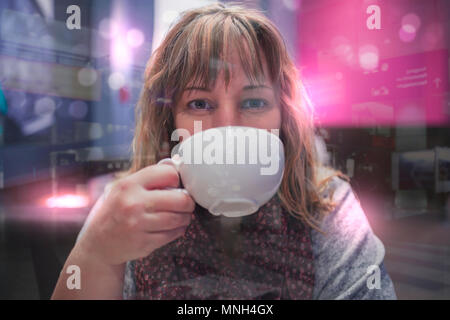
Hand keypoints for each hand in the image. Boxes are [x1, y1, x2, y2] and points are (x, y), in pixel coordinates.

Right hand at [76, 164, 194, 265]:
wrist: (98, 244)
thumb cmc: (115, 211)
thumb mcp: (123, 188)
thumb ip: (148, 177)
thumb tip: (176, 163)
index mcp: (129, 185)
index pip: (168, 173)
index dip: (176, 179)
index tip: (175, 185)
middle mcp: (133, 203)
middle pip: (180, 199)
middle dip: (188, 201)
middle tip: (186, 202)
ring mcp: (139, 225)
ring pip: (179, 218)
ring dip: (185, 216)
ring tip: (181, 215)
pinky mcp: (145, 243)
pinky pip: (173, 234)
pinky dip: (178, 229)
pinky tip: (173, 227)